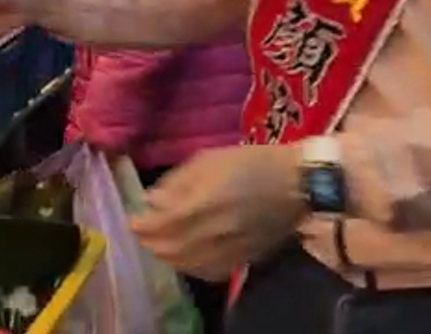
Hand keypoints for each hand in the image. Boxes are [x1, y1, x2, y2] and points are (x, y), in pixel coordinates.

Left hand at [130, 144, 306, 281]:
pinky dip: (190, 267)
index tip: (132, 220)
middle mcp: (215, 231)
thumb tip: (152, 201)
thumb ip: (177, 182)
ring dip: (167, 256)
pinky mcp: (243, 259)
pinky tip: (185, 258)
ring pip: (187, 264)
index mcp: (204, 202)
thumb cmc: (252, 162)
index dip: (141, 225)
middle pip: (170, 249)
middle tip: (142, 233)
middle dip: (150, 242)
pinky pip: (209, 272)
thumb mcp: (209, 158)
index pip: (161, 224)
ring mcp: (230, 249)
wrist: (298, 184)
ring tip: (159, 245)